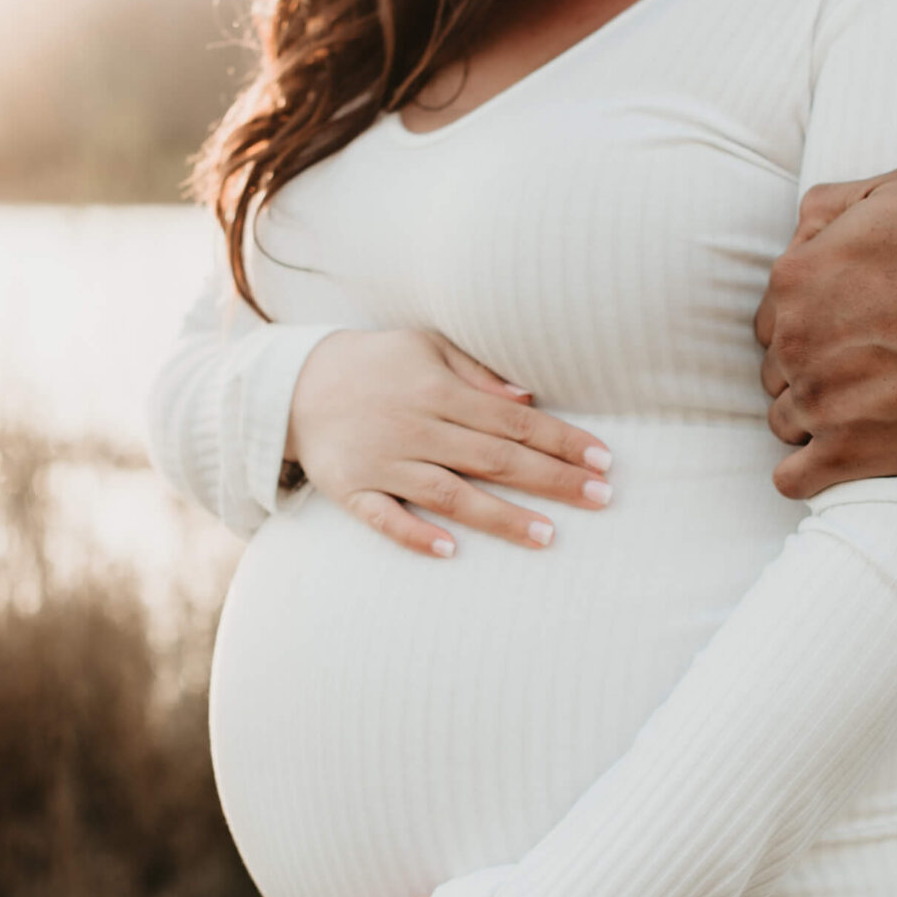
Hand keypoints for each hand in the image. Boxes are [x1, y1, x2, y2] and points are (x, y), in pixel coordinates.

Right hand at [286, 330, 613, 556]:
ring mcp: (382, 461)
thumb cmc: (376, 364)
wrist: (293, 382)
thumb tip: (528, 399)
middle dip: (551, 479)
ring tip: (548, 535)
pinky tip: (449, 550)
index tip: (603, 460)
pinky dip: (414, 534)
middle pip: (494, 458)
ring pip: (449, 493)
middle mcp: (415, 426)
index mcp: (438, 390)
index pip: (514, 421)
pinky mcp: (350, 489)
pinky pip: (383, 517)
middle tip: (601, 499)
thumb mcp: (425, 346)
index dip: (561, 440)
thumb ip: (478, 373)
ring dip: (500, 515)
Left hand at [754, 169, 896, 497]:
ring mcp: (818, 403)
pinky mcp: (849, 455)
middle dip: (812, 371)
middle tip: (865, 369)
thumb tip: (797, 236)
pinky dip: (805, 474)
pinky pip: (793, 479)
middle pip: (777, 370)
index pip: (773, 318)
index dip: (808, 325)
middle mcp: (795, 342)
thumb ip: (829, 207)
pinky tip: (829, 464)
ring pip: (784, 422)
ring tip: (864, 411)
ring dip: (813, 420)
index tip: (849, 330)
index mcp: (797, 279)